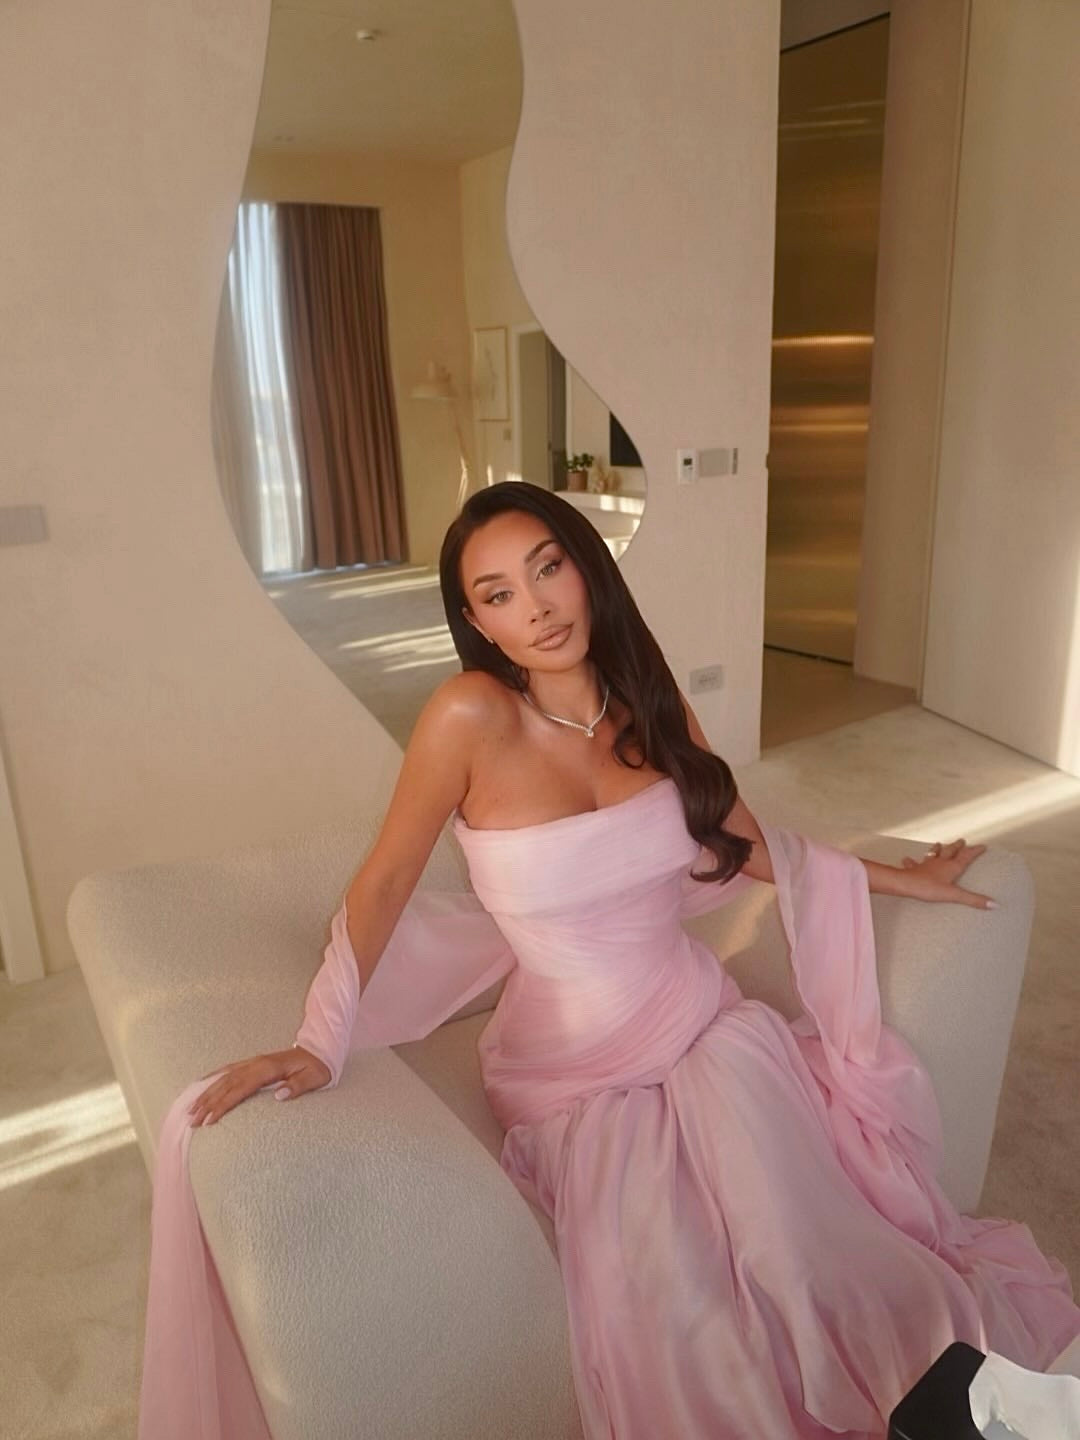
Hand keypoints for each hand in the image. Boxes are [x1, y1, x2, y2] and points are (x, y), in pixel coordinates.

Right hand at [187, 1045, 331, 1127]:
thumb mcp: (314, 1078)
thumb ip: (298, 1086)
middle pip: (226, 1084)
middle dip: (207, 1103)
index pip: (240, 1088)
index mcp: (269, 1068)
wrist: (319, 1050)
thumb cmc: (317, 1068)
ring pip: (223, 1078)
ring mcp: (252, 1062)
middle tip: (192, 1121)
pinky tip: (202, 1087)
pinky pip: (227, 1071)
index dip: (223, 1104)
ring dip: (206, 1094)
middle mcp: (256, 1063)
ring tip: (191, 1110)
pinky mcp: (252, 1064)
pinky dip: (212, 1079)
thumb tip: (279, 1096)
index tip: (209, 1120)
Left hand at [900, 838, 996, 909]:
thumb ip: (973, 899)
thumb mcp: (954, 895)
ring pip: (933, 853)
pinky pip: (913, 863)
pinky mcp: (914, 869)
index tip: (982, 846)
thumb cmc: (929, 888)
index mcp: (951, 867)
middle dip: (957, 846)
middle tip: (961, 840)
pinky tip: (906, 859)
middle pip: (950, 851)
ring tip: (938, 843)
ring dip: (936, 848)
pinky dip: (911, 861)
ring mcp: (926, 864)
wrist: (906, 883)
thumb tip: (994, 904)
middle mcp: (939, 862)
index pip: (966, 856)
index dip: (974, 851)